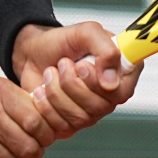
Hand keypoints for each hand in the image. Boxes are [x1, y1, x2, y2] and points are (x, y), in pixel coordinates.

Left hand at [11, 23, 142, 137]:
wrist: (33, 53)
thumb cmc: (62, 42)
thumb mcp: (85, 32)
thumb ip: (105, 50)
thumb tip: (111, 81)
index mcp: (122, 72)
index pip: (123, 91)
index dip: (100, 83)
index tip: (82, 66)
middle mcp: (110, 95)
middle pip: (99, 106)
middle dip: (71, 82)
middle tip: (62, 63)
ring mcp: (92, 112)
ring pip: (79, 117)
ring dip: (56, 91)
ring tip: (50, 73)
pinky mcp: (71, 123)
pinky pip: (62, 125)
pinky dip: (46, 105)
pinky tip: (42, 89)